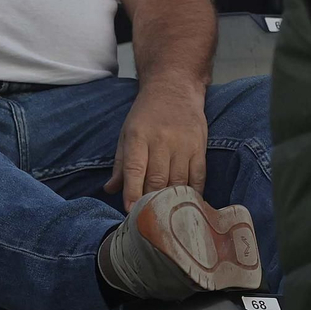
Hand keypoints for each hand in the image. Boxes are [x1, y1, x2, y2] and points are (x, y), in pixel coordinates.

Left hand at [104, 82, 207, 209]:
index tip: (129, 211)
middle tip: (147, 221)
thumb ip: (120, 163)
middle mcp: (161, 141)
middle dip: (151, 202)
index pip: (135, 169)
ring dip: (172, 202)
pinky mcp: (200, 148)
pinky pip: (198, 177)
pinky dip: (193, 193)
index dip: (132, 192)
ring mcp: (183, 145)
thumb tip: (109, 190)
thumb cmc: (146, 114)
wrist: (173, 88)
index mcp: (138, 136)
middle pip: (157, 179)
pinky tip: (188, 205)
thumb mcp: (126, 133)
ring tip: (166, 218)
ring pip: (178, 181)